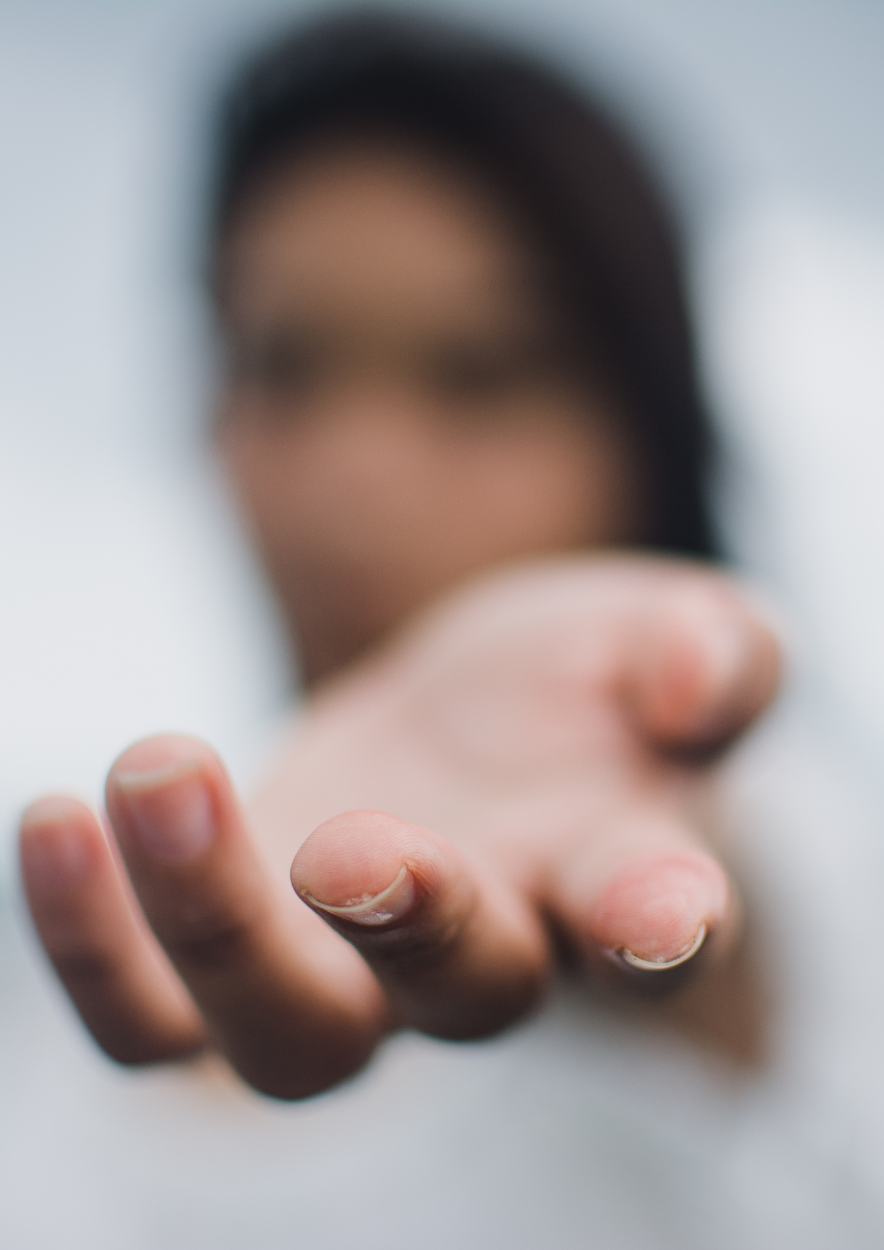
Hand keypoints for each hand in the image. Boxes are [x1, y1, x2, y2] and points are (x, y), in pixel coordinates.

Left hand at [19, 556, 779, 1097]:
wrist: (472, 728)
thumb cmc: (584, 687)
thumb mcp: (666, 633)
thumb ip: (714, 652)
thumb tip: (691, 676)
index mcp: (612, 874)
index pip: (656, 927)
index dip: (659, 928)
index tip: (652, 910)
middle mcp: (490, 951)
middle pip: (454, 997)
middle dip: (405, 927)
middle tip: (347, 842)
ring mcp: (354, 969)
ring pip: (285, 1030)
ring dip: (213, 924)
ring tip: (156, 767)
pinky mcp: (236, 953)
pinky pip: (152, 1016)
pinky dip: (92, 942)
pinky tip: (54, 820)